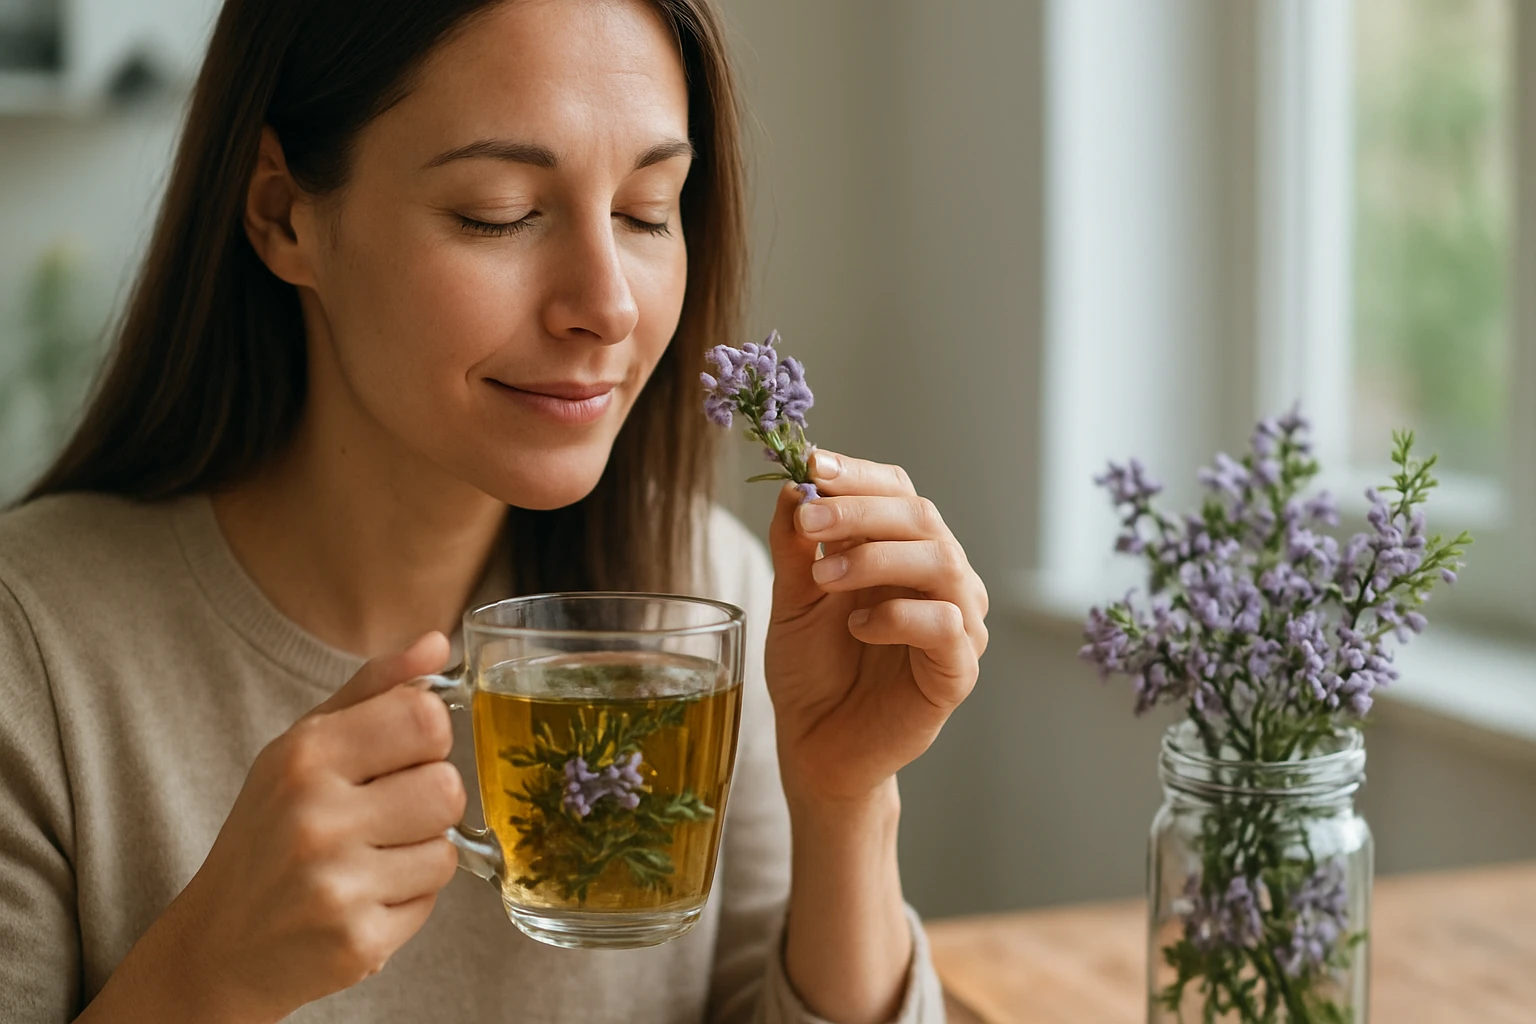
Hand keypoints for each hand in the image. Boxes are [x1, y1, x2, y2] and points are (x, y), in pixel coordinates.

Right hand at [90, 634, 465, 1022]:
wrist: (219, 946)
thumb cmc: (271, 831)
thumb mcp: (305, 747)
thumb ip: (375, 689)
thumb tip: (437, 643)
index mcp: (305, 756)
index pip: (425, 718)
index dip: (427, 739)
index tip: (400, 757)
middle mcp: (316, 817)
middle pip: (447, 788)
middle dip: (429, 802)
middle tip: (385, 816)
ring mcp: (335, 884)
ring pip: (448, 849)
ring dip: (421, 854)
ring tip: (370, 860)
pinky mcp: (357, 942)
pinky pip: (431, 901)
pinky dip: (407, 900)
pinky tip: (362, 899)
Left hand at [765, 452, 987, 806]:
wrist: (815, 743)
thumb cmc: (811, 667)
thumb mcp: (792, 597)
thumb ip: (795, 545)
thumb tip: (792, 485)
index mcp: (903, 550)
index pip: (898, 492)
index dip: (860, 474)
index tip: (813, 465)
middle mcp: (939, 578)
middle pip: (921, 517)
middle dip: (860, 510)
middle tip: (808, 521)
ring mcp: (956, 623)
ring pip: (943, 562)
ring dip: (876, 558)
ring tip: (824, 578)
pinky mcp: (957, 671)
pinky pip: (945, 626)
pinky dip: (898, 617)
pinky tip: (858, 628)